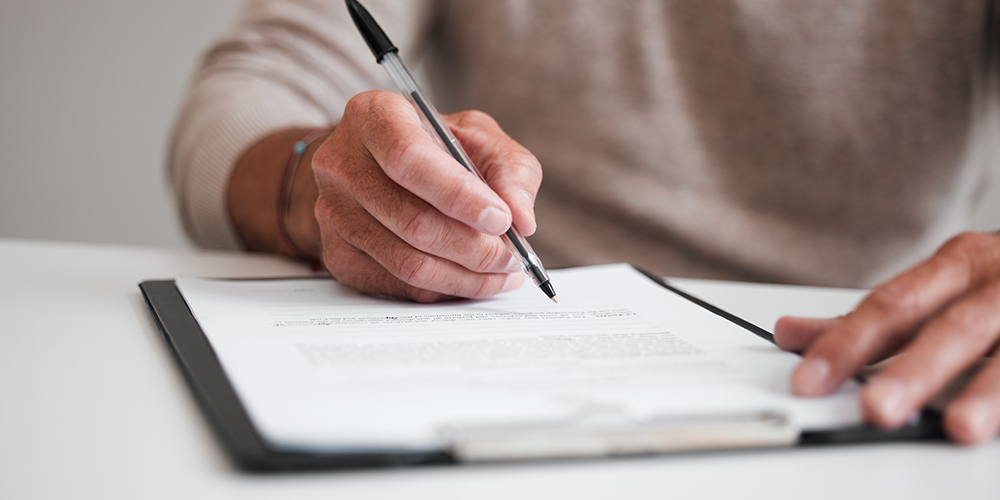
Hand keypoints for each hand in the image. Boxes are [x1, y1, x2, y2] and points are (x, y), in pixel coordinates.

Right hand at [309, 90, 540, 301]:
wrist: (375, 167)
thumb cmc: (432, 147)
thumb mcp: (477, 137)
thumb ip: (509, 169)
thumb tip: (521, 218)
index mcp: (373, 117)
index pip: (409, 159)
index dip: (459, 196)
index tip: (501, 219)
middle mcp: (342, 164)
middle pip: (413, 221)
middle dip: (475, 247)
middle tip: (512, 255)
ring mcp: (333, 213)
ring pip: (408, 263)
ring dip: (466, 276)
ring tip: (501, 271)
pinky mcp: (337, 255)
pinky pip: (399, 285)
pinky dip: (445, 288)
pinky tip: (469, 277)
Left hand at [774, 231, 999, 443]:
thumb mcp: (940, 288)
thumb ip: (873, 318)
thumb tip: (791, 335)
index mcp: (957, 264)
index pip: (891, 305)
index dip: (848, 343)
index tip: (809, 380)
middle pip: (951, 325)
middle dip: (914, 370)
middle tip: (876, 409)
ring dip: (988, 390)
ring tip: (962, 427)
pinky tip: (997, 421)